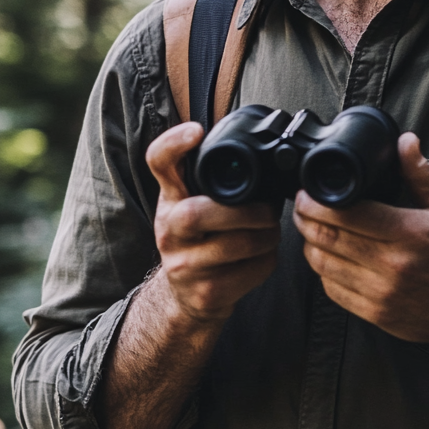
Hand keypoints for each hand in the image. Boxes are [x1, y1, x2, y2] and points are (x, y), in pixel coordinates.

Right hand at [146, 121, 280, 324]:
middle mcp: (169, 230)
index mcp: (171, 198)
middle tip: (268, 211)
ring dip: (265, 236)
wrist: (187, 297)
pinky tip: (263, 255)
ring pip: (234, 246)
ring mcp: (183, 265)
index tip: (197, 131)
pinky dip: (266, 261)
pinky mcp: (205, 294)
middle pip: (196, 214)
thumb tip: (254, 148)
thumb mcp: (195, 203)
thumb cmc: (199, 239)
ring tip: (270, 231)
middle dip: (245, 213)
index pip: (158, 164)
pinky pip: (249, 272)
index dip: (173, 144)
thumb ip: (211, 177)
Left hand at [293, 132, 428, 348]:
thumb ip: (419, 175)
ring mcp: (383, 294)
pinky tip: (328, 258)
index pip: (348, 215)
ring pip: (326, 267)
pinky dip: (324, 273)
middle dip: (305, 219)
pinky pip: (335, 292)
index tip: (306, 192)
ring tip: (311, 229)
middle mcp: (392, 265)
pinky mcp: (378, 315)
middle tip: (300, 206)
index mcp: (409, 233)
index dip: (318, 203)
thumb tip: (406, 141)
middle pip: (329, 239)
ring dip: (311, 245)